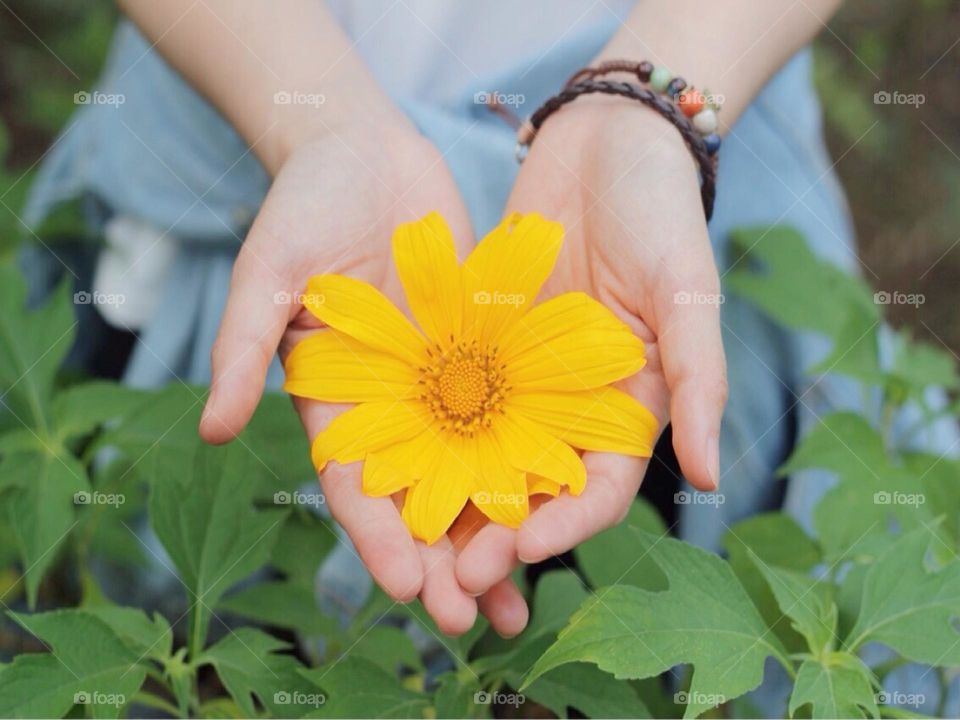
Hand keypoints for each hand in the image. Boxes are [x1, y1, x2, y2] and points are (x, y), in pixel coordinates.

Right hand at [199, 122, 527, 637]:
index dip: (377, 540)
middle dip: (443, 562)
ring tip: (523, 599)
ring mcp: (440, 382)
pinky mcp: (485, 350)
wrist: (364, 152)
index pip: (354, 487)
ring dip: (493, 535)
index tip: (408, 589)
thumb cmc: (304, 204)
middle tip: (475, 621)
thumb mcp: (269, 271)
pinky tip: (563, 504)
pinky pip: (512, 413)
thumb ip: (243, 346)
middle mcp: (390, 406)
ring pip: (470, 473)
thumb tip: (212, 429)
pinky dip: (532, 460)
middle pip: (417, 500)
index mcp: (334, 402)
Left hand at [455, 101, 726, 593]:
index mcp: (632, 405)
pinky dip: (429, 437)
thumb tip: (714, 480)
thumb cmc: (659, 210)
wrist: (604, 140)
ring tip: (416, 544)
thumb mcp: (686, 294)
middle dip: (499, 535)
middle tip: (455, 575)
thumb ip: (698, 381)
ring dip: (457, 504)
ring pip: (486, 457)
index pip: (601, 488)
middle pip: (535, 488)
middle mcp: (576, 404)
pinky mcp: (484, 344)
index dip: (565, 524)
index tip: (521, 549)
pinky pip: (453, 399)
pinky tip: (393, 468)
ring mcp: (526, 377)